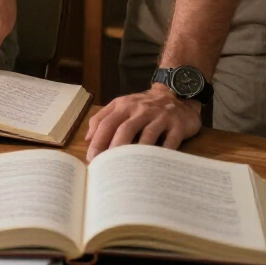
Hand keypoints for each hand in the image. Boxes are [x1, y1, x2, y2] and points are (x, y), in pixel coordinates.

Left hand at [84, 83, 201, 160]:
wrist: (176, 95)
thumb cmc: (144, 105)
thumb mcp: (122, 105)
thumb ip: (103, 118)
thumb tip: (88, 138)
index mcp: (124, 105)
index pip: (106, 122)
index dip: (97, 141)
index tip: (91, 159)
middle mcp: (140, 109)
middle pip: (124, 129)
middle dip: (114, 149)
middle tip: (108, 168)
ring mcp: (160, 116)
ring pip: (146, 135)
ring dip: (136, 153)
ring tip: (127, 170)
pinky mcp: (177, 126)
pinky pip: (170, 142)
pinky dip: (162, 155)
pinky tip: (155, 167)